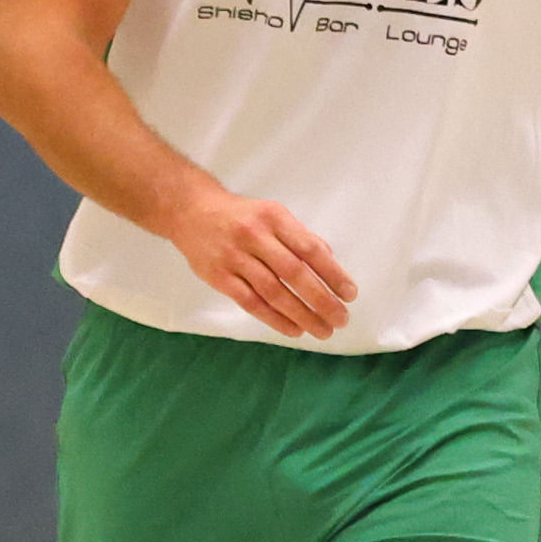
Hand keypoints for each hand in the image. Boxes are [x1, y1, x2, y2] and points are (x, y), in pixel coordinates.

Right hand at [172, 185, 355, 340]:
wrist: (190, 211)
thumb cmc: (241, 216)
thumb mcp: (272, 214)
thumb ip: (300, 236)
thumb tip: (330, 261)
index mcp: (274, 217)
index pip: (310, 249)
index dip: (332, 273)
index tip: (350, 294)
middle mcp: (254, 236)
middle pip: (294, 273)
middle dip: (321, 300)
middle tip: (341, 319)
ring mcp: (234, 257)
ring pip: (273, 292)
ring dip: (302, 314)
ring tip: (322, 330)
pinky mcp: (219, 277)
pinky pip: (251, 303)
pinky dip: (275, 319)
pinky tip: (294, 329)